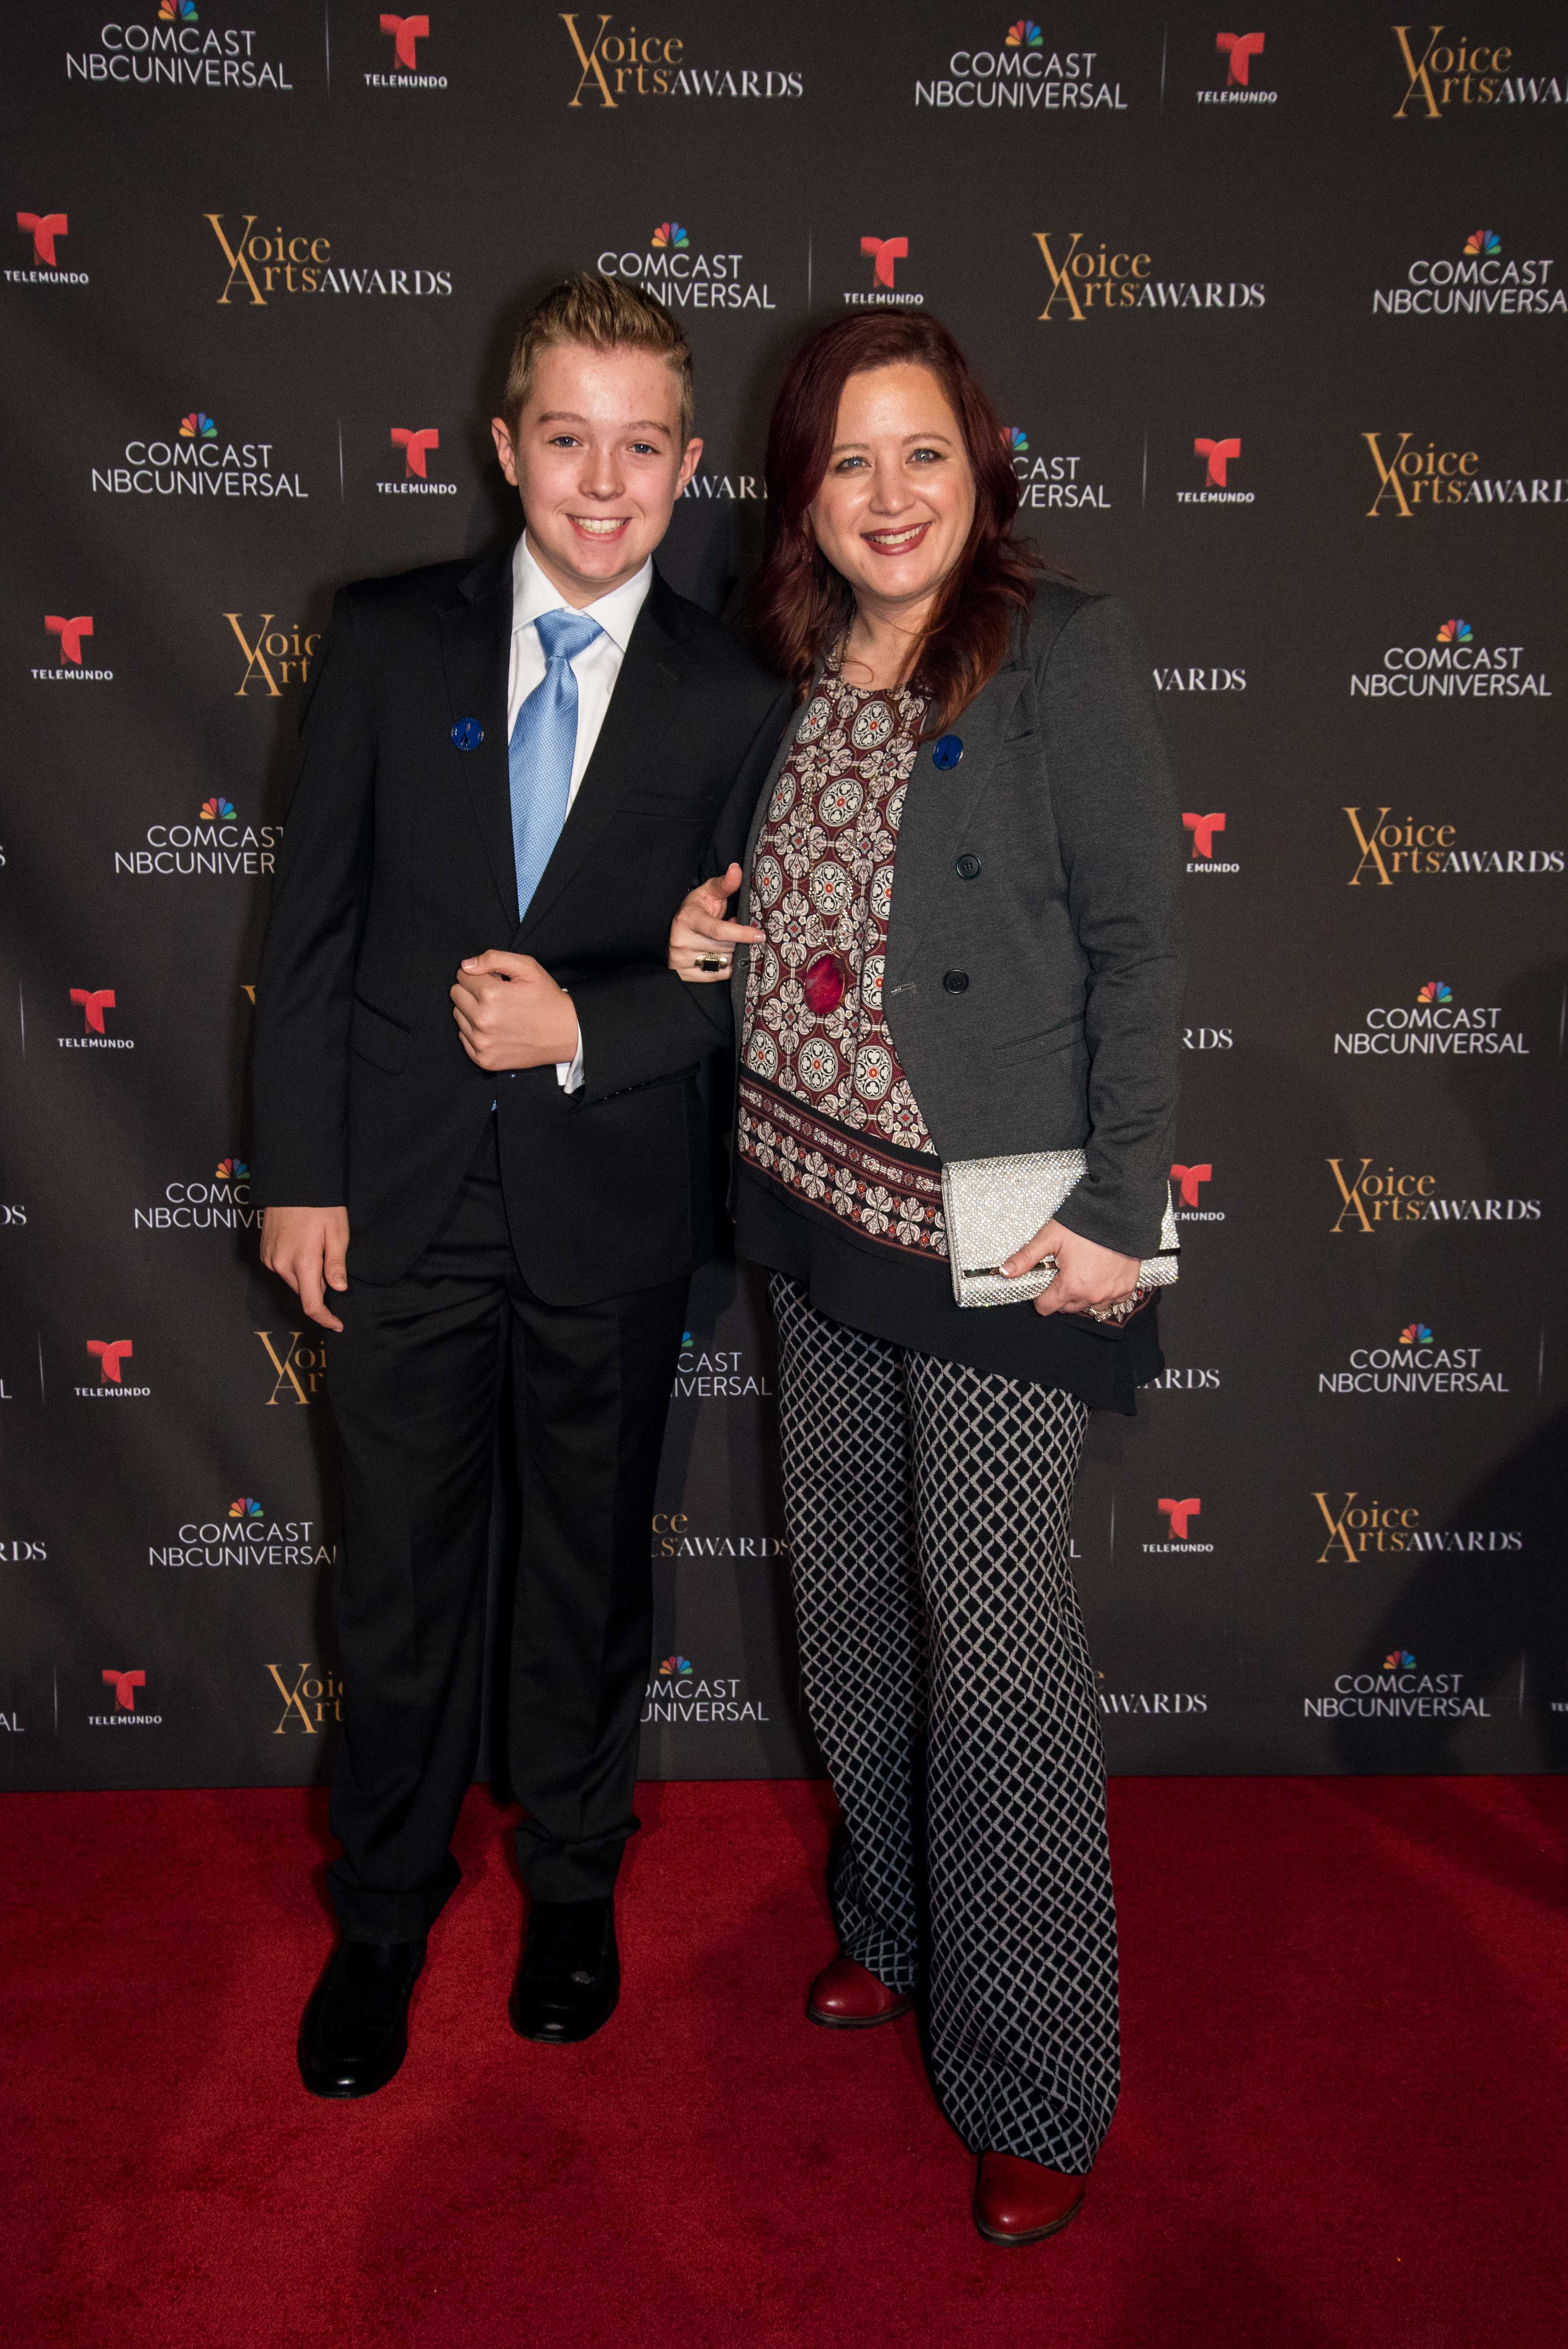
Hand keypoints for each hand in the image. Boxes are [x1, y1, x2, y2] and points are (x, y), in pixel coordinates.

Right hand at [261, 1206, 349, 1332]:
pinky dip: (294, 1265)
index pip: (312, 1304)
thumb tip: (338, 1289)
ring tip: (314, 1246)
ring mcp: (270, 1258)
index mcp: (303, 1262)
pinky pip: (282, 1269)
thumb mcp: (337, 1232)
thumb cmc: (319, 1205)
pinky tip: (301, 1244)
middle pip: (304, 1291)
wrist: (292, 1182)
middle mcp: (282, 1265)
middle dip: (319, 1285)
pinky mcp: (264, 1252)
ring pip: (293, 1280)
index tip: (337, 1324)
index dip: (325, 1318)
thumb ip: (336, 1264)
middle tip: (329, 1258)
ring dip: (306, 1274)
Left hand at [451, 952, 578, 1070]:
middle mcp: (482, 1020)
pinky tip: (495, 1029)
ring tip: (497, 1012)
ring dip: (471, 1010)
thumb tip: (466, 965)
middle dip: (471, 990)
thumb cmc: (547, 999)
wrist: (566, 1035)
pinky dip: (474, 1031)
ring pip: (458, 1015)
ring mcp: (482, 1043)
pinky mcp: (484, 1059)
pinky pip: (463, 1037)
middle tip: (495, 996)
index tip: (495, 980)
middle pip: (456, 995)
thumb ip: (493, 958)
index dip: (479, 975)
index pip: (463, 976)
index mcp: (491, 995)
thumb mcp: (527, 968)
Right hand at [667, 861, 763, 983]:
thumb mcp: (706, 894)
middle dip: (737, 941)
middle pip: (725, 948)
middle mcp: (682, 941)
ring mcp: (682, 960)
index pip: (718, 931)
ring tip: (724, 941)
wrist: (669, 930)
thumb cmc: (693, 911)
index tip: (760, 935)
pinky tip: (721, 955)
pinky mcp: (685, 975)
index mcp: (688, 920)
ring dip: (732, 953)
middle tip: (735, 931)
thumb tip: (736, 869)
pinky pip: (718, 975)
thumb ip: (724, 884)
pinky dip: (726, 966)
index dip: (741, 934)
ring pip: (724, 962)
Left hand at [1001, 1219, 1142, 1319]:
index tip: (1044, 1281)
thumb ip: (1027, 1257)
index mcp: (1071, 1286)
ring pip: (1089, 1306)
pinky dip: (1105, 1292)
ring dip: (1083, 1295)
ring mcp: (1112, 1293)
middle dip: (1061, 1295)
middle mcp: (1092, 1295)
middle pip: (1067, 1308)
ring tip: (1082, 1274)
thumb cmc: (1084, 1224)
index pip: (1046, 1308)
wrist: (1119, 1213)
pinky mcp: (1126, 1287)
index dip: (1040, 1296)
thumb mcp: (1050, 1237)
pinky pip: (1112, 1300)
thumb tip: (1005, 1272)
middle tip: (1063, 1273)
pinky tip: (1100, 1276)